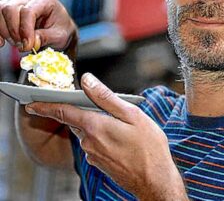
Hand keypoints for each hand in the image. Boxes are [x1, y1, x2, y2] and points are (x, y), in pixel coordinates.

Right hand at [0, 0, 76, 51]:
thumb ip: (46, 37)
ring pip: (1, 12)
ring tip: (19, 44)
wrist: (59, 31)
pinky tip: (2, 43)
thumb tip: (32, 42)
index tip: (27, 45)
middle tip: (23, 45)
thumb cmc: (61, 30)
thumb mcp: (60, 36)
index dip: (24, 29)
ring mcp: (18, 2)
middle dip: (14, 30)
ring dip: (6, 31)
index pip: (28, 10)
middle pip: (11, 9)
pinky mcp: (10, 11)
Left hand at [25, 73, 187, 199]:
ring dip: (93, 122)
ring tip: (115, 119)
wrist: (154, 180)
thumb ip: (106, 97)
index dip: (46, 105)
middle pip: (76, 120)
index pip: (63, 112)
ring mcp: (93, 155)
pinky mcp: (99, 162)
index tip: (32, 102)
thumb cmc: (148, 146)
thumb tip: (87, 80)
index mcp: (95, 126)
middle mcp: (89, 142)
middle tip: (89, 101)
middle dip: (78, 110)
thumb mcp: (132, 114)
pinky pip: (93, 143)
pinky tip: (118, 135)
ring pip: (86, 131)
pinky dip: (99, 134)